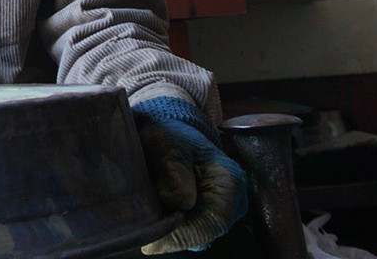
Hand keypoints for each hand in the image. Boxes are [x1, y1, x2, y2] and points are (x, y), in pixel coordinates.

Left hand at [134, 100, 247, 253]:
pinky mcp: (206, 214)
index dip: (182, 235)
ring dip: (171, 232)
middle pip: (204, 232)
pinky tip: (153, 221)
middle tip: (143, 235)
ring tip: (146, 225)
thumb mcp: (168, 146)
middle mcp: (232, 201)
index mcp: (229, 181)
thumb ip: (174, 171)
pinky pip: (190, 228)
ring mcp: (220, 209)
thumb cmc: (171, 136)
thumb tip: (181, 203)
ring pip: (196, 233)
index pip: (212, 221)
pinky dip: (171, 228)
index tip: (153, 242)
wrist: (172, 134)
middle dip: (174, 236)